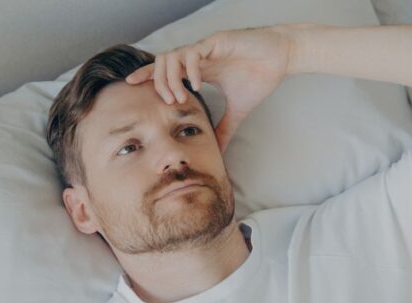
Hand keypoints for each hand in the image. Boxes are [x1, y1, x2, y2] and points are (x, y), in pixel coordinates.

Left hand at [125, 25, 297, 153]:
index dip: (147, 77)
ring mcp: (205, 49)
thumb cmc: (259, 77)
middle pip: (161, 62)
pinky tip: (197, 84)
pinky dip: (190, 70)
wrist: (280, 58)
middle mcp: (198, 57)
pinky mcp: (216, 42)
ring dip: (171, 78)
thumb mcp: (238, 109)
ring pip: (172, 56)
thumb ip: (225, 128)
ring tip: (180, 96)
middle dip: (158, 83)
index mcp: (199, 70)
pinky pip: (194, 53)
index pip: (165, 71)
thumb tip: (218, 150)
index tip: (132, 87)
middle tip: (169, 103)